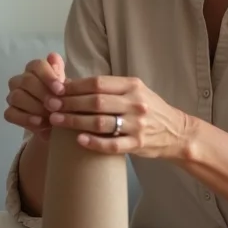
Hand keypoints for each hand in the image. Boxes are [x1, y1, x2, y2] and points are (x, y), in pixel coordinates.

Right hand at [5, 53, 65, 141]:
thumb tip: (53, 57)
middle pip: (27, 81)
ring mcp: (13, 95)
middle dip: (43, 93)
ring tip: (50, 116)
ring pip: (17, 96)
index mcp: (35, 69)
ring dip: (35, 107)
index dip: (48, 77)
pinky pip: (11, 113)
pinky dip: (25, 118)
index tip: (60, 90)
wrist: (58, 119)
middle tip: (56, 105)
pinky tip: (39, 122)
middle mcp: (21, 79)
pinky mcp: (10, 112)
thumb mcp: (65, 86)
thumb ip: (59, 72)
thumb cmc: (61, 97)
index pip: (37, 65)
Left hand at [47, 76, 191, 158]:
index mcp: (133, 86)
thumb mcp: (135, 91)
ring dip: (75, 121)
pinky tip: (78, 140)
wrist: (176, 132)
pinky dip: (94, 142)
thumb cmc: (150, 109)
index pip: (98, 83)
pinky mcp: (138, 144)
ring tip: (56, 120)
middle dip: (70, 103)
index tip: (57, 90)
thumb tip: (73, 84)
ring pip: (100, 122)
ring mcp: (137, 124)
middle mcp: (135, 103)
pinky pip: (112, 144)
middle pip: (96, 101)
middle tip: (51, 105)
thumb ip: (110, 88)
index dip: (75, 86)